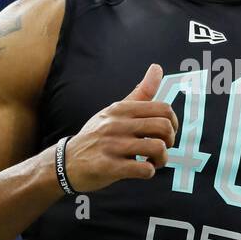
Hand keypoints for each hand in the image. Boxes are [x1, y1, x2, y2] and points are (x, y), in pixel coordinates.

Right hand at [62, 63, 178, 192]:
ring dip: (162, 159)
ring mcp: (112, 145)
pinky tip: (142, 170)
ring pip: (157, 148)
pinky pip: (143, 169)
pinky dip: (148, 171)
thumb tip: (157, 67)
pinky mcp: (109, 167)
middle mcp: (117, 124)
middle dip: (170, 141)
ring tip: (153, 161)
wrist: (66, 161)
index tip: (168, 133)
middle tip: (162, 148)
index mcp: (121, 109)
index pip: (163, 109)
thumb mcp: (114, 111)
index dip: (173, 123)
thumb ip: (139, 93)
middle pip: (164, 127)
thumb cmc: (96, 135)